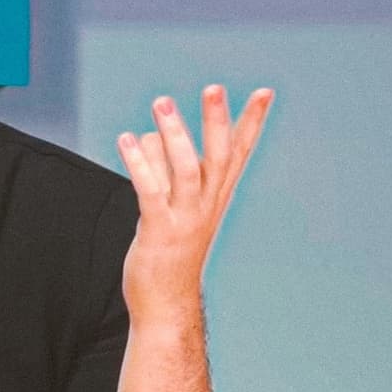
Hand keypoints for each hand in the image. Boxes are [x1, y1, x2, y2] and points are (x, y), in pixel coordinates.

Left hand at [117, 85, 273, 321]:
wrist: (167, 304)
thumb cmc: (170, 253)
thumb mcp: (173, 207)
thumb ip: (166, 171)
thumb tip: (150, 135)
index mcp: (215, 197)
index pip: (239, 153)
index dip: (252, 122)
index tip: (266, 92)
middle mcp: (207, 205)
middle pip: (220, 155)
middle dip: (218, 120)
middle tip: (215, 87)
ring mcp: (185, 217)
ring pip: (187, 168)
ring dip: (174, 134)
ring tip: (162, 102)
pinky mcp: (160, 229)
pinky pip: (151, 190)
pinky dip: (139, 162)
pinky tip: (126, 140)